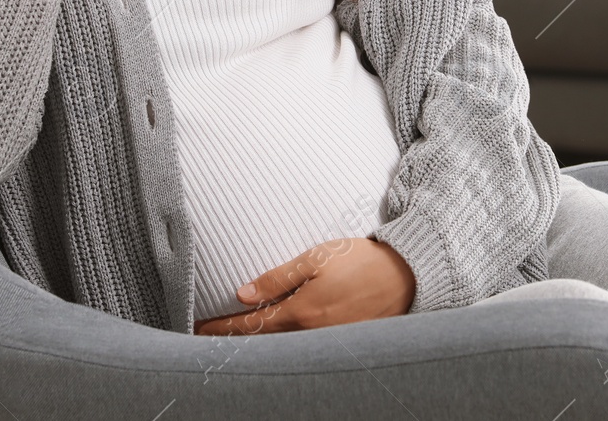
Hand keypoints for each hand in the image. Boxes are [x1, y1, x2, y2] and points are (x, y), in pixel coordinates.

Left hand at [192, 238, 414, 334]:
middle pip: (263, 342)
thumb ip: (278, 278)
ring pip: (282, 348)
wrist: (408, 276)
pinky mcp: (342, 343)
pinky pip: (304, 348)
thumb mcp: (317, 259)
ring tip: (233, 340)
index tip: (199, 329)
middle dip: (234, 340)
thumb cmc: (361, 261)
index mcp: (301, 313)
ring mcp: (328, 343)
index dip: (223, 328)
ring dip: (257, 344)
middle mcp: (312, 335)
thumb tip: (242, 293)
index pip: (251, 325)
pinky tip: (273, 340)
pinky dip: (282, 345)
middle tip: (207, 338)